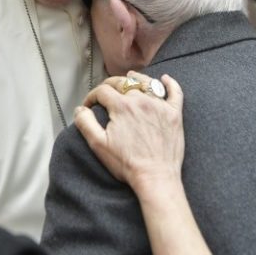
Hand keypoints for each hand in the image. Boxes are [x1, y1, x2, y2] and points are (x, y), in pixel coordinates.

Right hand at [74, 72, 183, 190]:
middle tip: (105, 93)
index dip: (92, 96)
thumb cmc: (128, 164)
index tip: (89, 105)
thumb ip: (85, 123)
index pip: (102, 91)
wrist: (156, 178)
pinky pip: (174, 92)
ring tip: (130, 78)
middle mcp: (141, 101)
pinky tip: (165, 79)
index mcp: (122, 106)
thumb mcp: (98, 145)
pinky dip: (170, 83)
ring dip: (136, 79)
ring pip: (146, 82)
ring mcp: (160, 106)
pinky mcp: (174, 114)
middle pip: (122, 83)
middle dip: (109, 85)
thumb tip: (80, 109)